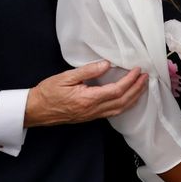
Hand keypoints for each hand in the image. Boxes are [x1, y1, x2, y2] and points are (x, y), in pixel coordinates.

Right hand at [24, 61, 148, 127]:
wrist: (33, 110)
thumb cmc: (47, 92)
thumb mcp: (66, 77)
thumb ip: (88, 71)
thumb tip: (107, 64)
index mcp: (87, 99)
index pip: (116, 90)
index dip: (130, 80)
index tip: (138, 70)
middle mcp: (92, 110)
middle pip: (122, 101)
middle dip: (137, 89)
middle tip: (146, 77)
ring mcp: (91, 116)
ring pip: (119, 109)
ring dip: (134, 98)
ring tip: (143, 86)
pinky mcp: (89, 117)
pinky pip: (112, 113)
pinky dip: (125, 105)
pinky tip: (129, 98)